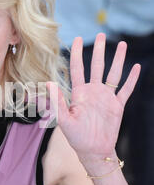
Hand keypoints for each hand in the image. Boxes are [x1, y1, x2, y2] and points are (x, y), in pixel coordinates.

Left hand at [46, 33, 140, 158]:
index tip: (77, 38)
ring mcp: (106, 98)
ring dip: (118, 60)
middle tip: (101, 34)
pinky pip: (126, 90)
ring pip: (113, 74)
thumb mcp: (64, 120)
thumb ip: (57, 102)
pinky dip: (132, 79)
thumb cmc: (76, 137)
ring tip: (122, 45)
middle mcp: (93, 92)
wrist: (93, 151)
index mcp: (79, 93)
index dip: (77, 53)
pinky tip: (136, 67)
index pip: (77, 68)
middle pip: (97, 66)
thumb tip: (48, 83)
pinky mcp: (118, 106)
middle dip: (99, 50)